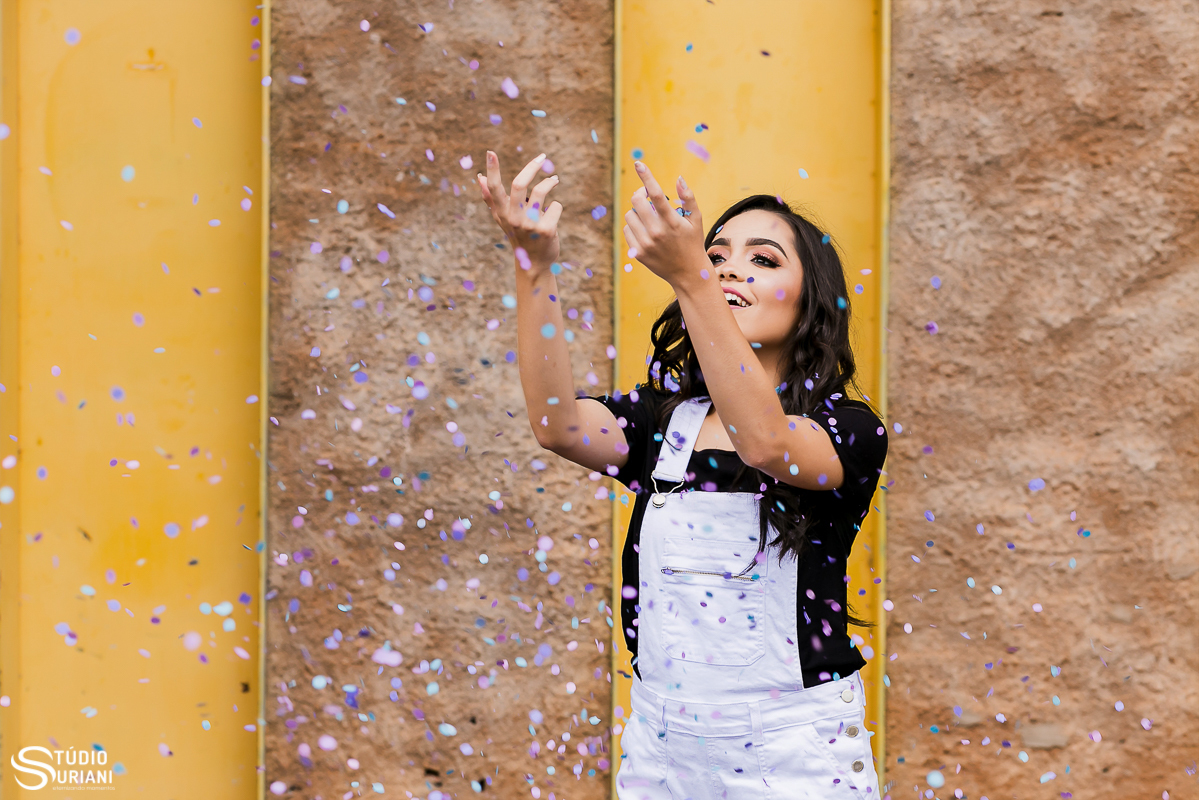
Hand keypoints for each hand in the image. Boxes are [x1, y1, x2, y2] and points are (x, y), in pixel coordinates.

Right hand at [478, 151, 562, 271]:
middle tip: (542, 157)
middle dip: (532, 167)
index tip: (490, 152)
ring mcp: (530, 225)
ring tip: (555, 179)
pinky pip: (556, 206)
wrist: (534, 263)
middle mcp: (513, 218)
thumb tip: (480, 177)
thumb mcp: (502, 218)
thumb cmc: (518, 235)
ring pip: (540, 191)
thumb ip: (491, 198)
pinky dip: (556, 207)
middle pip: (519, 184)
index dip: (492, 169)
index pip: (494, 188)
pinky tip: (553, 213)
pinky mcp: (547, 230)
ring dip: (550, 181)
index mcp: (502, 213)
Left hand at [623, 161, 704, 286]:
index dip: (646, 176)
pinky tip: (645, 230)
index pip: (656, 194)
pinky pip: (627, 229)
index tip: (638, 164)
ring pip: (630, 215)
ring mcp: (646, 244)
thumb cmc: (692, 242)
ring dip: (637, 211)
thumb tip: (679, 178)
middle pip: (636, 201)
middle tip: (646, 196)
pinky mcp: (638, 252)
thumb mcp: (695, 219)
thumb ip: (688, 197)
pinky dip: (634, 226)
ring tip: (649, 218)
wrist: (687, 273)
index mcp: (672, 222)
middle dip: (640, 194)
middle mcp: (657, 233)